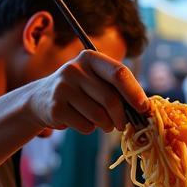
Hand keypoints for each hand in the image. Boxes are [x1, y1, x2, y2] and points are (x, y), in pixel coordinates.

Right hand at [26, 51, 146, 133]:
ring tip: (103, 123)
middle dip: (121, 117)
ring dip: (106, 125)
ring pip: (99, 115)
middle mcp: (74, 69)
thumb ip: (118, 89)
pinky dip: (90, 129)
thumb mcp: (97, 81)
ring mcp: (62, 88)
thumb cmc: (81, 91)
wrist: (41, 99)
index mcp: (90, 57)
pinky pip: (85, 126)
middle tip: (122, 125)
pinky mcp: (55, 108)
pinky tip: (81, 121)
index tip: (144, 108)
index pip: (119, 73)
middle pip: (110, 98)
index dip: (135, 93)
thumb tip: (145, 109)